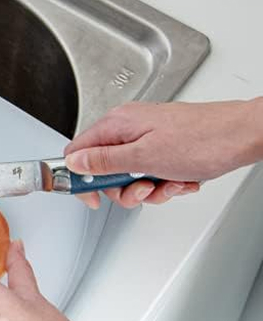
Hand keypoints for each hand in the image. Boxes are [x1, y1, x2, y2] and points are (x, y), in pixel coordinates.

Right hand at [63, 99, 262, 208]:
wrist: (244, 135)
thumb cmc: (204, 140)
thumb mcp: (145, 157)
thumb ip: (104, 161)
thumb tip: (75, 164)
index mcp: (117, 124)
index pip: (78, 152)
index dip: (81, 178)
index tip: (92, 196)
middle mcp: (128, 126)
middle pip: (104, 168)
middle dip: (124, 188)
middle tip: (143, 190)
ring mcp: (147, 135)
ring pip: (129, 173)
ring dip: (148, 187)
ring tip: (169, 184)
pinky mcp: (163, 143)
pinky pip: (150, 171)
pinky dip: (164, 181)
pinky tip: (179, 179)